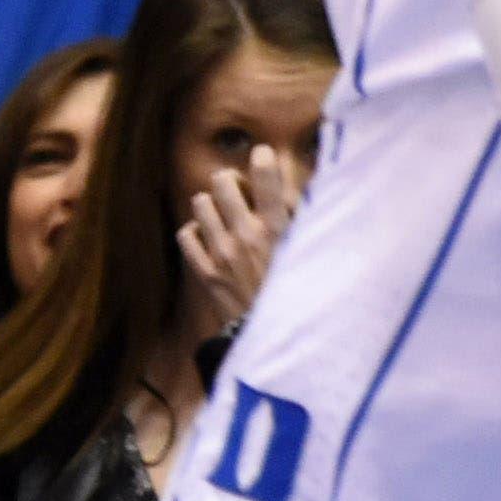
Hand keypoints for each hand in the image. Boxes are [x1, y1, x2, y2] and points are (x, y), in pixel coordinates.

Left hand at [175, 144, 298, 324]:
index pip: (267, 177)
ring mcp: (223, 255)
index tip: (263, 156)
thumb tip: (296, 186)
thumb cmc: (308, 294)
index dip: (263, 159)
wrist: (287, 344)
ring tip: (226, 217)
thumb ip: (305, 219)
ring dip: (212, 205)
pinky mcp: (207, 274)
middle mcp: (248, 237)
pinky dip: (196, 233)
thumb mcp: (314, 254)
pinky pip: (186, 235)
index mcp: (281, 230)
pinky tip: (211, 240)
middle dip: (230, 181)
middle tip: (241, 193)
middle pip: (222, 181)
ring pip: (200, 203)